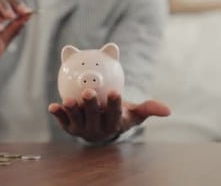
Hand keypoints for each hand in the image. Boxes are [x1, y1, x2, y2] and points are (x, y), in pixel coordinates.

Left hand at [48, 89, 170, 142]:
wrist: (102, 126)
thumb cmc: (120, 114)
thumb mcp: (134, 111)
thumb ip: (149, 108)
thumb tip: (168, 110)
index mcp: (114, 123)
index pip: (115, 114)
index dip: (114, 104)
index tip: (115, 91)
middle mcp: (98, 128)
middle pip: (94, 117)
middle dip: (91, 106)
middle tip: (89, 92)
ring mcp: (82, 129)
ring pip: (77, 120)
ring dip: (72, 111)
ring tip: (69, 100)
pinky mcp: (70, 128)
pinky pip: (63, 121)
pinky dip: (58, 114)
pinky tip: (52, 106)